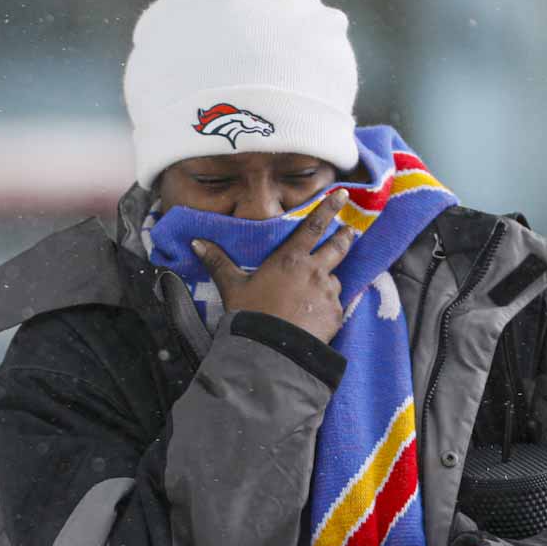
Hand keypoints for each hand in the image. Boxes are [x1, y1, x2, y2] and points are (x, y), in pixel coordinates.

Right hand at [192, 190, 352, 342]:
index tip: (342, 195)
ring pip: (334, 280)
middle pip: (337, 247)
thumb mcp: (231, 288)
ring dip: (328, 282)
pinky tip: (313, 318)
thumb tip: (196, 243)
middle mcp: (314, 271)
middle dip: (344, 237)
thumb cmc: (250, 315)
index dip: (329, 208)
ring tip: (315, 294)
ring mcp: (328, 293)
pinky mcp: (336, 315)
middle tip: (349, 232)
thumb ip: (218, 263)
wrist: (271, 351)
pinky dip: (327, 308)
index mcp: (290, 260)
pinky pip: (335, 306)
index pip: (313, 226)